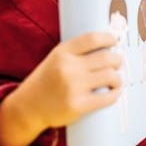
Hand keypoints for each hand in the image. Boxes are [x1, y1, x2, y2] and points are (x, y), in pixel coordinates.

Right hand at [0, 32, 121, 145]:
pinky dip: (115, 94)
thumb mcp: (56, 58)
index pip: (93, 38)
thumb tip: (109, 46)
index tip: (115, 42)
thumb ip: (77, 52)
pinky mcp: (77, 105)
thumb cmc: (47, 81)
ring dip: (118, 79)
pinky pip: (107, 98)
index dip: (109, 38)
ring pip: (111, 76)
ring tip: (115, 81)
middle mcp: (67, 67)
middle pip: (107, 57)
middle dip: (117, 61)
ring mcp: (72, 87)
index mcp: (62, 52)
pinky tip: (113, 93)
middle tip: (117, 65)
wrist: (27, 107)